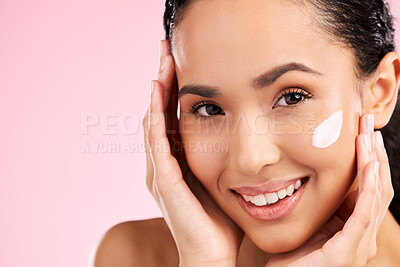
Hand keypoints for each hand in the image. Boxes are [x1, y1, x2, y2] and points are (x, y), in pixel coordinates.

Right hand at [143, 40, 243, 266]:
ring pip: (153, 120)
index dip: (173, 90)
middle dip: (162, 81)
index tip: (180, 63)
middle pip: (158, 113)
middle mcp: (162, 163)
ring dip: (157, 90)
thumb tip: (237, 136)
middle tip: (166, 50)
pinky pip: (156, 139)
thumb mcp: (220, 181)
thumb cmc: (219, 221)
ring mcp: (159, 171)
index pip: (171, 118)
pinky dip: (154, 114)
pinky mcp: (163, 180)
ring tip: (163, 61)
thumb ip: (218, 159)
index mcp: (176, 162)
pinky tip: (155, 91)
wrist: (212, 255)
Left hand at [266, 113, 393, 266]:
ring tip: (368, 133)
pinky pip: (365, 211)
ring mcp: (359, 243)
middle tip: (367, 121)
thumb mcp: (310, 224)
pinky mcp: (349, 250)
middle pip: (378, 185)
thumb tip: (314, 174)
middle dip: (374, 152)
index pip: (368, 186)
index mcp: (352, 227)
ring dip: (374, 160)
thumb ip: (321, 205)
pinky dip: (370, 184)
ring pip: (377, 193)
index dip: (367, 157)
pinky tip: (370, 162)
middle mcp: (362, 234)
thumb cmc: (291, 257)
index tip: (360, 130)